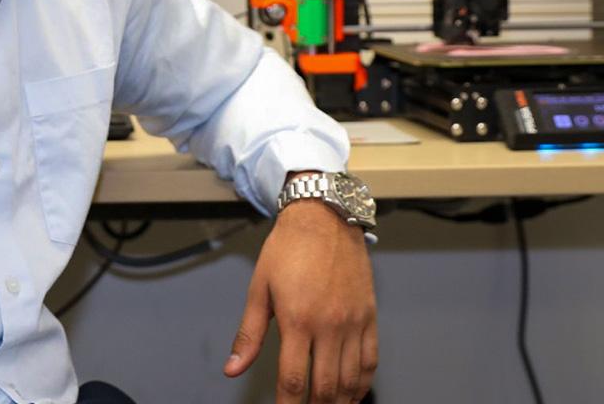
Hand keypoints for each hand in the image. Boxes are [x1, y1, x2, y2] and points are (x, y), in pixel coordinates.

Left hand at [224, 200, 376, 402]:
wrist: (323, 218)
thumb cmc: (288, 249)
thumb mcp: (259, 289)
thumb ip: (249, 334)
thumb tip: (233, 368)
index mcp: (298, 320)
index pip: (294, 379)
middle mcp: (329, 325)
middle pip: (326, 387)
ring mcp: (352, 322)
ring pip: (352, 380)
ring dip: (341, 403)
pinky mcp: (369, 316)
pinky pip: (370, 361)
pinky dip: (363, 384)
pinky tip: (353, 394)